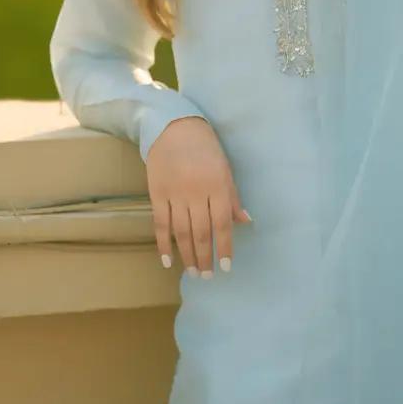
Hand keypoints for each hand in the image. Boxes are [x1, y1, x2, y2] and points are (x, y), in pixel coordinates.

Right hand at [146, 115, 251, 276]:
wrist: (174, 128)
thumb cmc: (206, 148)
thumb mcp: (225, 169)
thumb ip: (232, 197)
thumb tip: (245, 222)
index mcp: (217, 186)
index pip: (222, 224)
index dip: (224, 247)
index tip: (226, 267)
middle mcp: (196, 192)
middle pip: (200, 232)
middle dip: (205, 257)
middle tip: (206, 276)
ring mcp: (175, 194)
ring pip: (181, 232)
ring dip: (187, 255)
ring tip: (192, 272)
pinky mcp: (157, 194)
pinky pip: (161, 224)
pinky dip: (164, 244)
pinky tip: (168, 260)